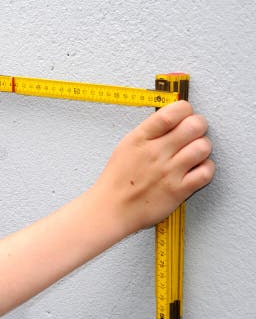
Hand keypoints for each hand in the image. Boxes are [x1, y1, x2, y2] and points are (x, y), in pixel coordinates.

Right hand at [91, 100, 214, 233]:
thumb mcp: (126, 146)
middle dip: (198, 125)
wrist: (111, 209)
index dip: (185, 109)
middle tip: (194, 131)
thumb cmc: (117, 179)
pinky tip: (195, 168)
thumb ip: (150, 132)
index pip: (172, 112)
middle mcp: (155, 152)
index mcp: (140, 138)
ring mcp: (169, 171)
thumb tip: (174, 118)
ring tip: (193, 151)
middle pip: (194, 126)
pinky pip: (206, 172)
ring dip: (202, 147)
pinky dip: (205, 168)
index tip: (185, 114)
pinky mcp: (179, 190)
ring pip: (203, 147)